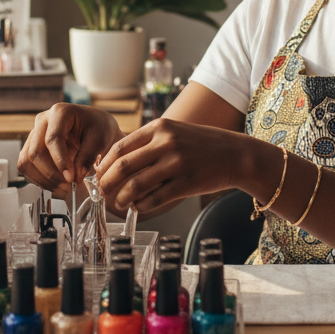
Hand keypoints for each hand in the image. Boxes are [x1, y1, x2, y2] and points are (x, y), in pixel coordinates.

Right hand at [17, 103, 123, 196]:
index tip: (71, 178)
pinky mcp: (31, 148)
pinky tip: (56, 186)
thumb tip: (75, 177)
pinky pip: (26, 167)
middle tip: (68, 187)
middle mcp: (42, 121)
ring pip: (26, 161)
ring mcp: (34, 134)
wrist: (96, 127)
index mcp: (60, 112)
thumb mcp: (100, 139)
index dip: (60, 161)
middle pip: (35, 152)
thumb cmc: (99, 128)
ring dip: (43, 180)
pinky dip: (40, 180)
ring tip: (64, 189)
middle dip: (51, 174)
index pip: (53, 139)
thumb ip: (87, 156)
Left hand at [96, 117, 247, 214]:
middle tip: (101, 192)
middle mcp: (166, 142)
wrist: (236, 154)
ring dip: (121, 198)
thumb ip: (149, 142)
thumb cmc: (203, 145)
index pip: (120, 146)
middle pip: (122, 166)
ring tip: (118, 203)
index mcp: (160, 127)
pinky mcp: (185, 183)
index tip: (98, 174)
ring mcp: (176, 163)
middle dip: (106, 183)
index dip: (104, 164)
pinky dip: (141, 205)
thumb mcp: (174, 132)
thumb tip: (118, 161)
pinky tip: (138, 207)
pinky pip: (154, 199)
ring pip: (135, 185)